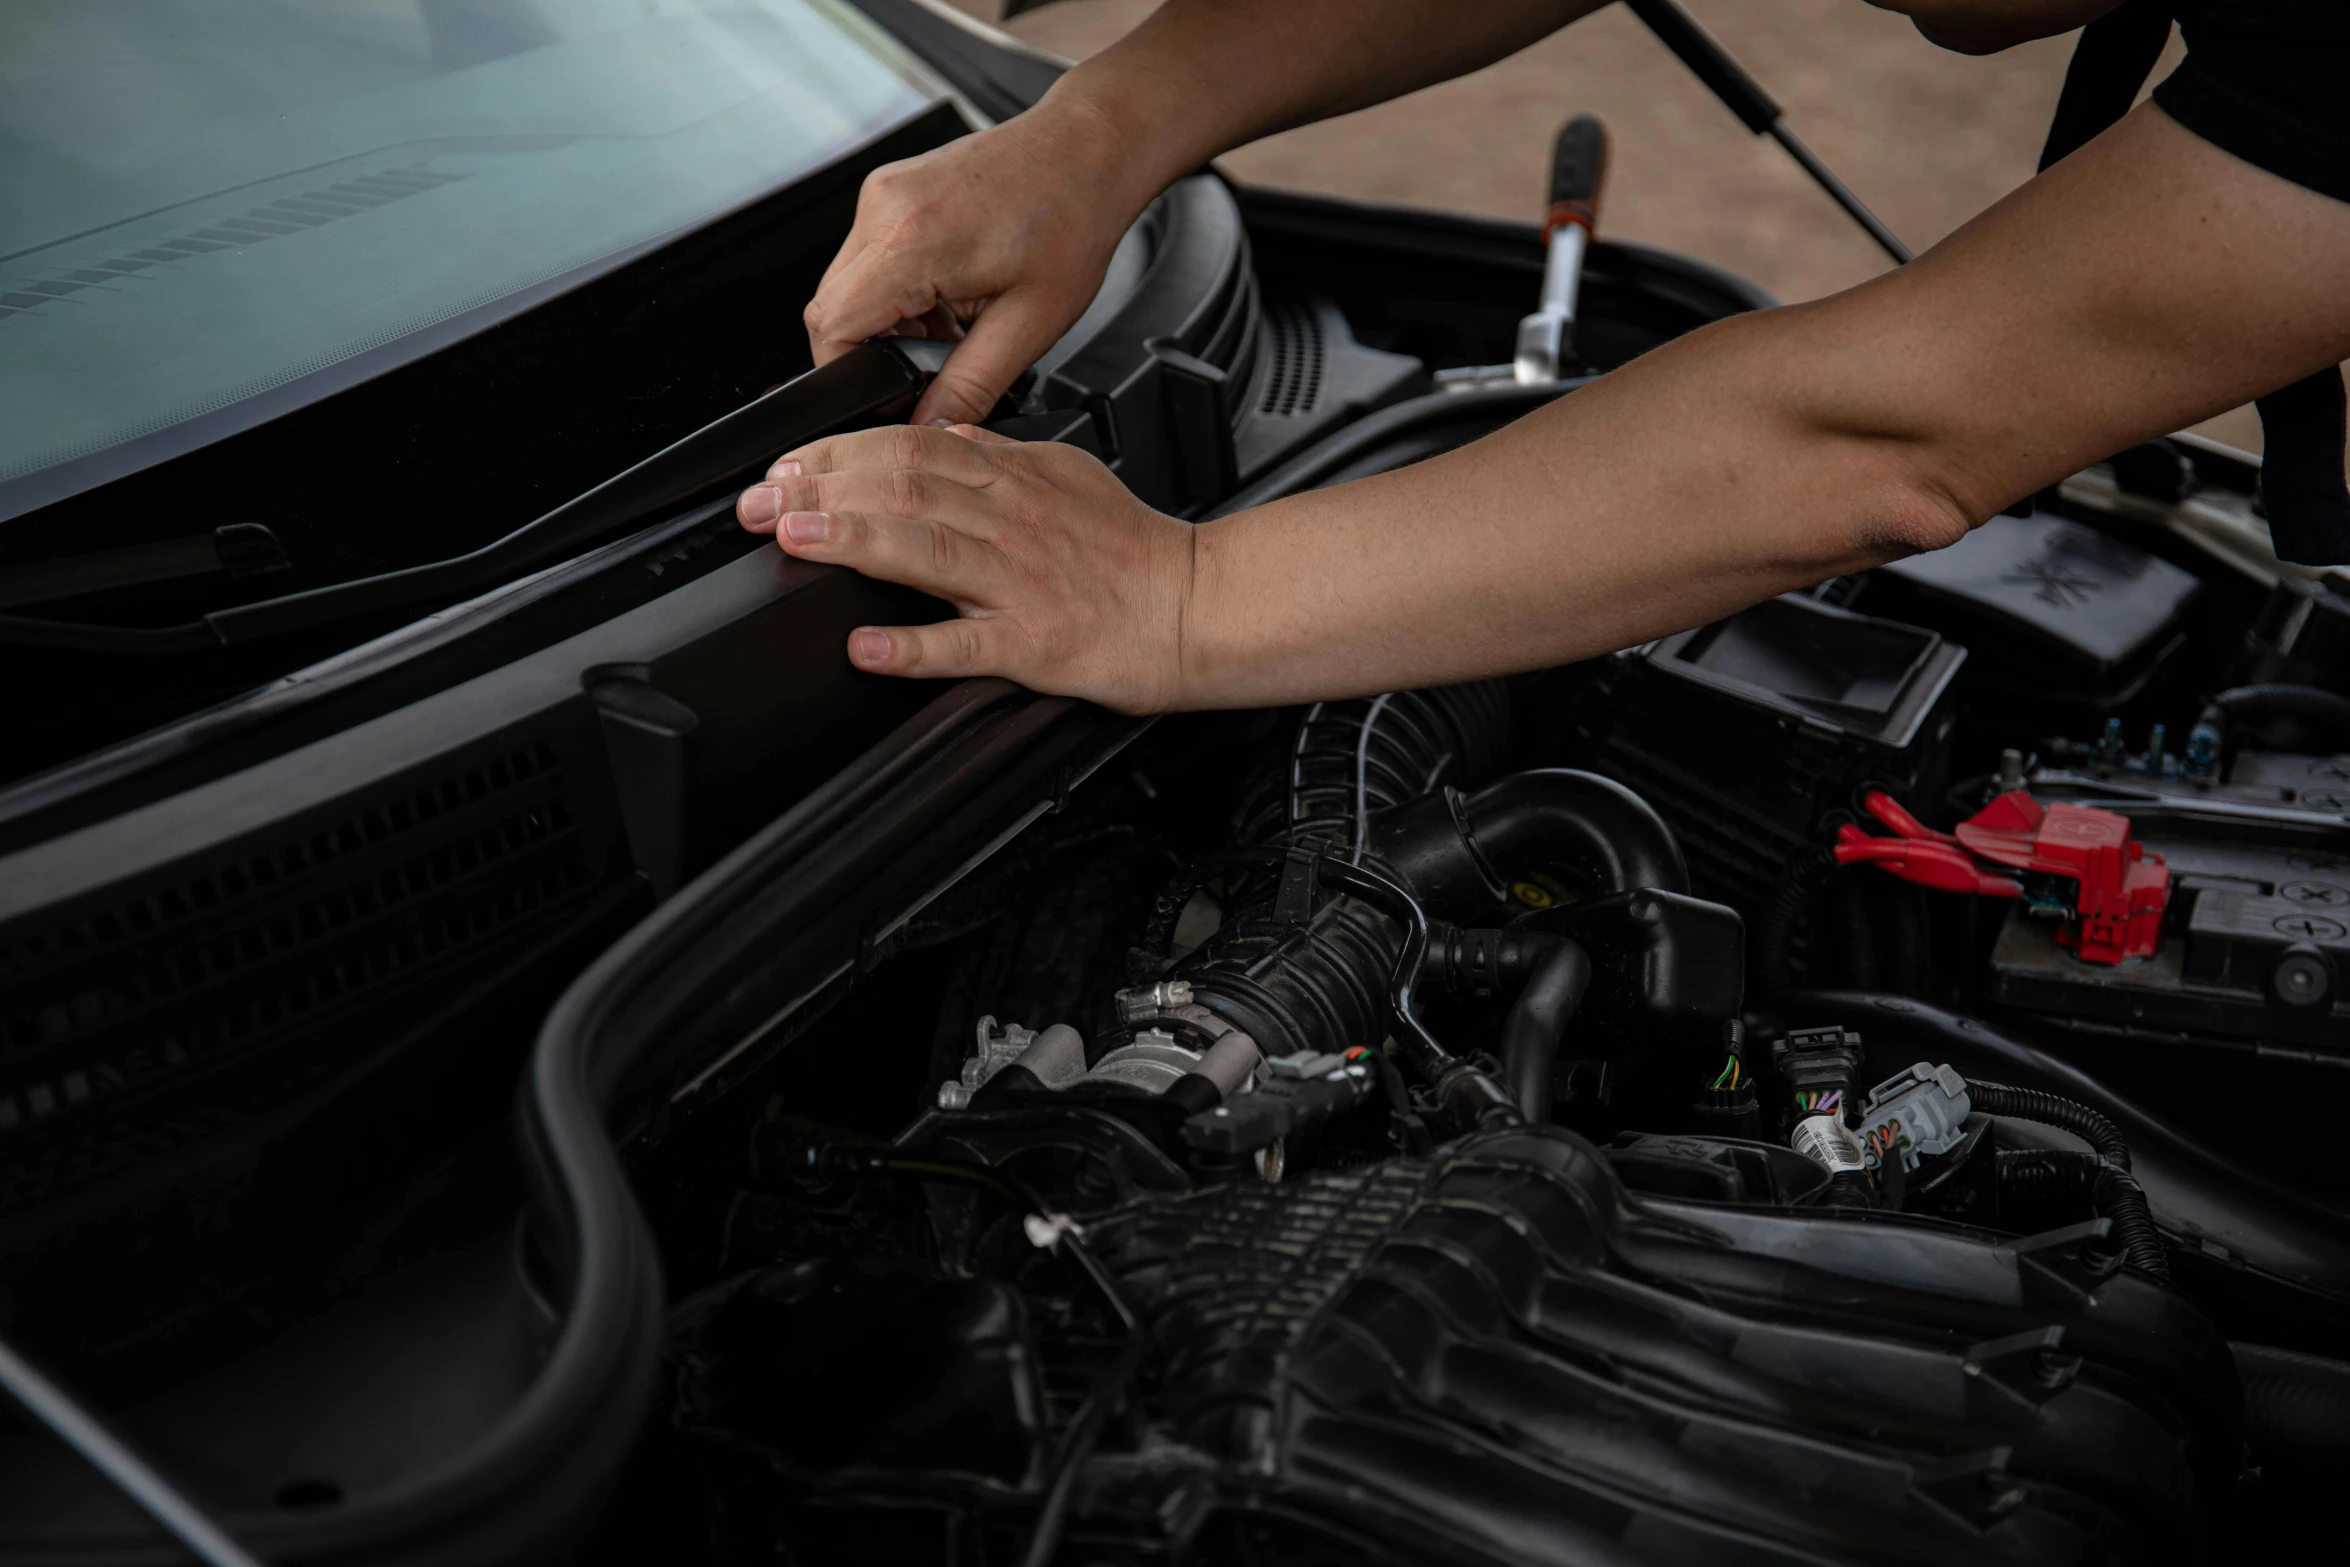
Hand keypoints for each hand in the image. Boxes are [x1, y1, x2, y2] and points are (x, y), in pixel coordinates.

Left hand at [736, 426, 1197, 713]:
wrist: (1198, 606)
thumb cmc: (1134, 552)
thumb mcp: (1064, 474)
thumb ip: (996, 456)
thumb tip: (939, 436)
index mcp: (1012, 478)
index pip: (910, 446)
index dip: (839, 450)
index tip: (786, 462)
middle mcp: (1009, 521)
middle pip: (902, 486)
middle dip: (821, 488)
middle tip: (760, 501)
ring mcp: (1018, 582)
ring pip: (924, 548)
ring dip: (851, 540)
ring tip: (795, 539)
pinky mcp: (1033, 643)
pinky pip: (966, 644)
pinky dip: (911, 648)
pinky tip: (867, 649)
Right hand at [805, 100, 1157, 427]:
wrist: (1087, 152)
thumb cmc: (1071, 219)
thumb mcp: (1029, 324)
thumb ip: (971, 386)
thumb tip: (931, 427)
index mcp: (911, 241)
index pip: (832, 326)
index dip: (848, 372)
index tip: (886, 391)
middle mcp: (885, 208)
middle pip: (832, 306)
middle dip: (874, 349)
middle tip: (933, 360)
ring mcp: (884, 193)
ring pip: (850, 283)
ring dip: (889, 319)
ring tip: (952, 323)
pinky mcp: (894, 189)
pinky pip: (870, 254)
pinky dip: (899, 288)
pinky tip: (948, 294)